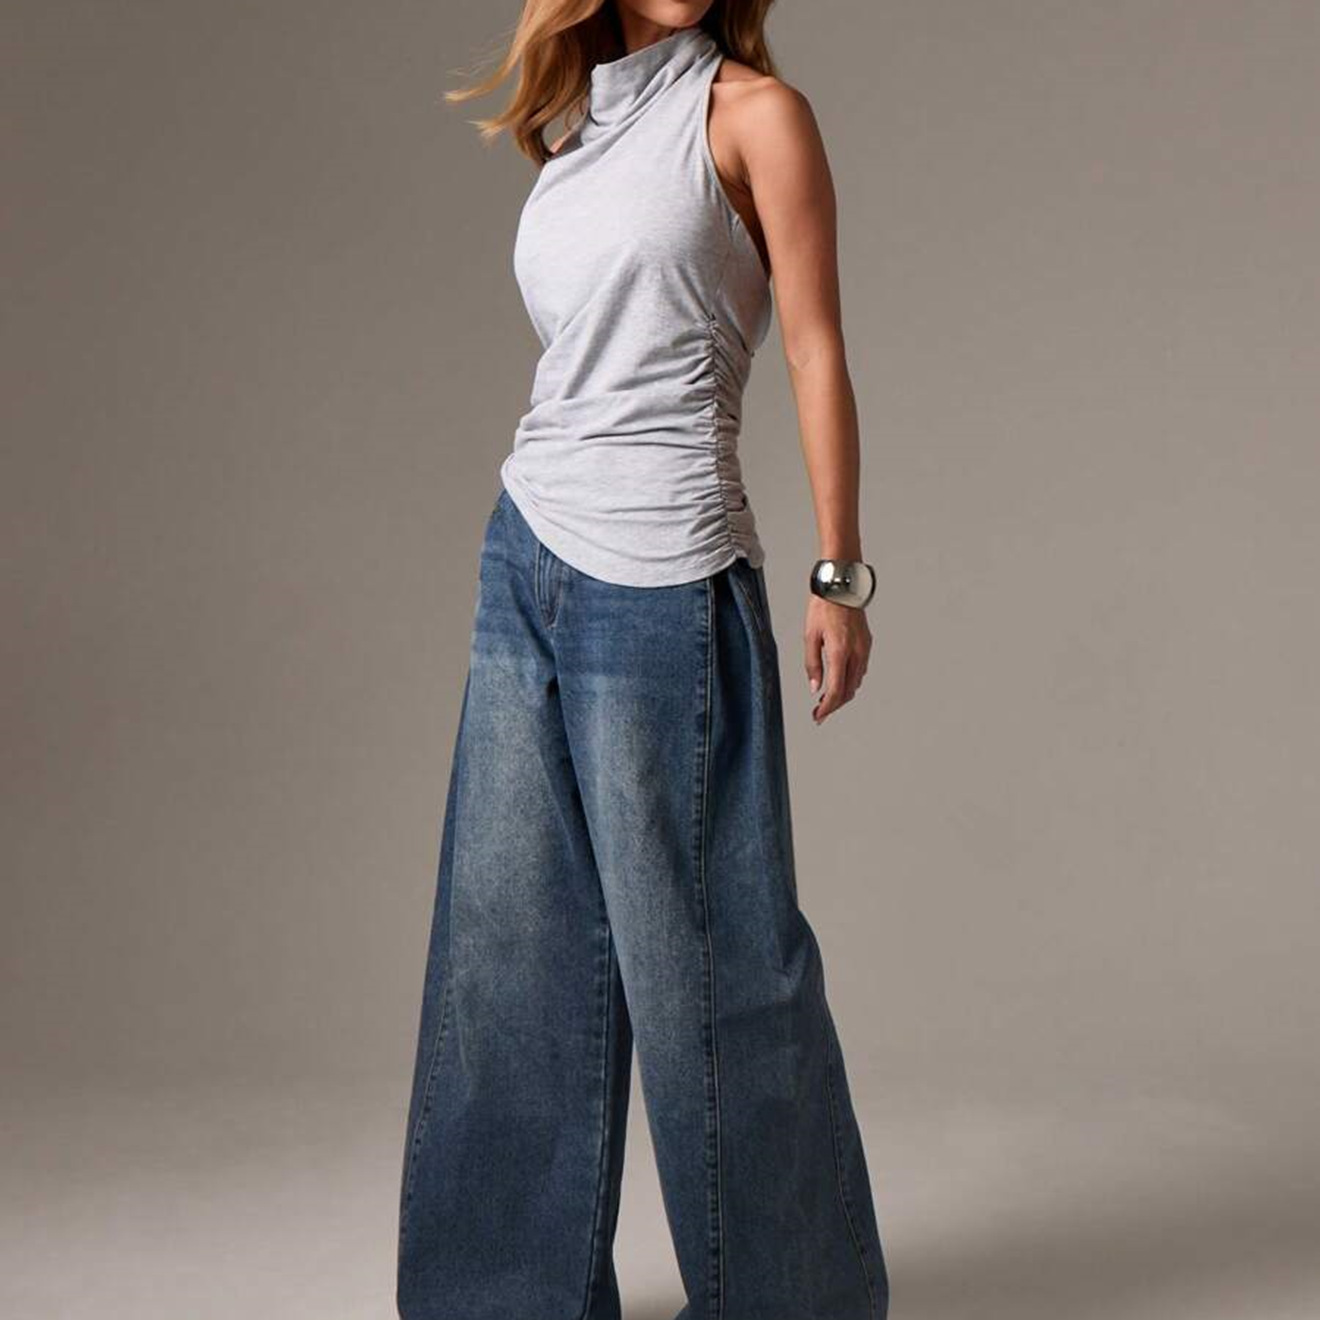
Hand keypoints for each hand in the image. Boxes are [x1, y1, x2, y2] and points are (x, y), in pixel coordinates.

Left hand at [804, 594, 870, 723]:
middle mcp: (856, 653)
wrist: (841, 586)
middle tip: (819, 713)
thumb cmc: (823, 607)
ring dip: (842, 694)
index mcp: (840, 652)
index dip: (827, 708)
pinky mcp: (866, 644)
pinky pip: (860, 670)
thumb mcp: (810, 636)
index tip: (818, 716)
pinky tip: (838, 681)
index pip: (836, 691)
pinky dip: (849, 681)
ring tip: (826, 699)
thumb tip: (814, 688)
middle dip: (834, 706)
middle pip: (848, 691)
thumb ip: (812, 664)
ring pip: (855, 682)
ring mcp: (864, 649)